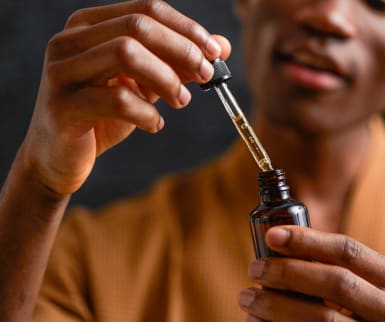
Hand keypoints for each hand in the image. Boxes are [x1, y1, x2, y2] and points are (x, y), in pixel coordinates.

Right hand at [20, 0, 230, 195]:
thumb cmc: (103, 115)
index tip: (215, 52)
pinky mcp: (62, 106)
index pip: (145, 10)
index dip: (186, 28)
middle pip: (138, 27)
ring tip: (181, 101)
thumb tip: (222, 48)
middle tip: (206, 76)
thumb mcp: (145, 84)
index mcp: (89, 26)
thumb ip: (177, 63)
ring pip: (126, 54)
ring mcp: (61, 72)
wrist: (60, 156)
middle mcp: (69, 41)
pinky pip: (117, 101)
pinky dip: (147, 114)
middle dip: (182, 50)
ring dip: (166, 79)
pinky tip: (155, 125)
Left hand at [239, 226, 384, 320]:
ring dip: (277, 307)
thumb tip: (279, 247)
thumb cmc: (373, 314)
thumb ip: (337, 268)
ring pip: (323, 319)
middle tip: (255, 269)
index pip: (347, 250)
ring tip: (249, 298)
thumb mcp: (371, 287)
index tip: (271, 235)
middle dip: (287, 273)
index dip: (306, 239)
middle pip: (334, 282)